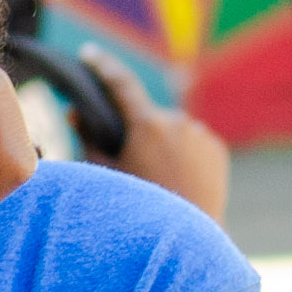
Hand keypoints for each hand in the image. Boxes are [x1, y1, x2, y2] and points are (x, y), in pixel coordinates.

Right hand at [81, 47, 229, 223]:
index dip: (102, 65)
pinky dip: (185, 153)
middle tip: (135, 163)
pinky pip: (194, 142)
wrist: (188, 238)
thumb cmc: (139, 208)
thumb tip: (74, 112)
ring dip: (164, 142)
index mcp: (146, 125)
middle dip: (140, 130)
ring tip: (160, 178)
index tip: (89, 53)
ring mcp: (200, 134)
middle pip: (149, 115)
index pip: (120, 83)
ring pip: (173, 129)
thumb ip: (88, 140)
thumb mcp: (106, 175)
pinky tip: (180, 179)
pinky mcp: (217, 148)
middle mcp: (177, 122)